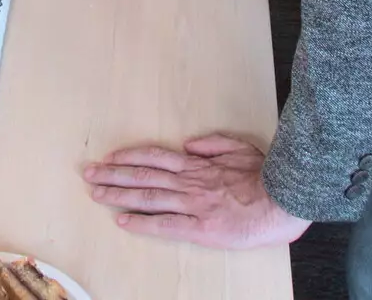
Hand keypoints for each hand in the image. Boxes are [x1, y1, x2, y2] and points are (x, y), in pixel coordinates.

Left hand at [83, 134, 310, 249]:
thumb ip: (213, 144)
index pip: (156, 157)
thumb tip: (189, 144)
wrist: (282, 200)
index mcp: (198, 164)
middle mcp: (189, 182)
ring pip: (148, 197)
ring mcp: (192, 204)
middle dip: (113, 174)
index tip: (110, 157)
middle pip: (143, 176)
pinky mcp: (199, 228)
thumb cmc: (265, 176)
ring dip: (118, 195)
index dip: (130, 156)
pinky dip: (141, 222)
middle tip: (89, 173)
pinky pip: (164, 224)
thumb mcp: (240, 148)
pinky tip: (122, 221)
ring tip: (96, 193)